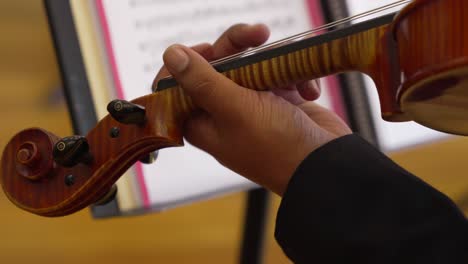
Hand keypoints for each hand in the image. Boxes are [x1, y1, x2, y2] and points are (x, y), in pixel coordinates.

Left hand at [155, 24, 350, 195]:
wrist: (327, 165)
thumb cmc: (276, 145)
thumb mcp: (234, 110)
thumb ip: (202, 81)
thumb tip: (171, 54)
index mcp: (203, 121)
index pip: (178, 87)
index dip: (186, 64)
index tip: (206, 49)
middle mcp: (224, 113)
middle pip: (218, 66)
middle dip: (238, 46)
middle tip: (260, 33)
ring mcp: (253, 106)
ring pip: (250, 65)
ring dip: (273, 61)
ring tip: (291, 68)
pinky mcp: (279, 101)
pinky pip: (278, 75)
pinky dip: (293, 77)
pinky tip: (308, 91)